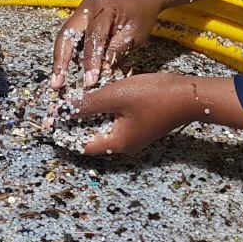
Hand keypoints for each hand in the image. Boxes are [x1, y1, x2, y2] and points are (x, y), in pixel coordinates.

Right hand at [52, 0, 165, 89]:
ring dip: (60, 59)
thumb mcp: (134, 34)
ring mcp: (81, 12)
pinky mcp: (80, 18)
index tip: (89, 82)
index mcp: (103, 9)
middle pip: (67, 36)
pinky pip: (70, 36)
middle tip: (57, 83)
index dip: (90, 62)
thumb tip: (101, 72)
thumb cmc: (141, 13)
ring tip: (57, 80)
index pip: (93, 40)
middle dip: (61, 61)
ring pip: (64, 37)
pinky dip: (67, 53)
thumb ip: (116, 51)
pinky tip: (66, 70)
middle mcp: (87, 8)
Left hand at [68, 73, 198, 155]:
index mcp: (116, 143)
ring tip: (72, 102)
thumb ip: (88, 104)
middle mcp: (123, 145)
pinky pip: (114, 123)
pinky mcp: (140, 127)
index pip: (81, 145)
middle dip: (73, 124)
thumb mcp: (116, 96)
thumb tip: (64, 110)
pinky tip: (95, 98)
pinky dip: (102, 113)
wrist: (191, 96)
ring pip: (102, 129)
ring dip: (87, 117)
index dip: (64, 134)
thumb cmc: (154, 96)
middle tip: (58, 109)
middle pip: (90, 138)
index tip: (51, 121)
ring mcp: (133, 137)